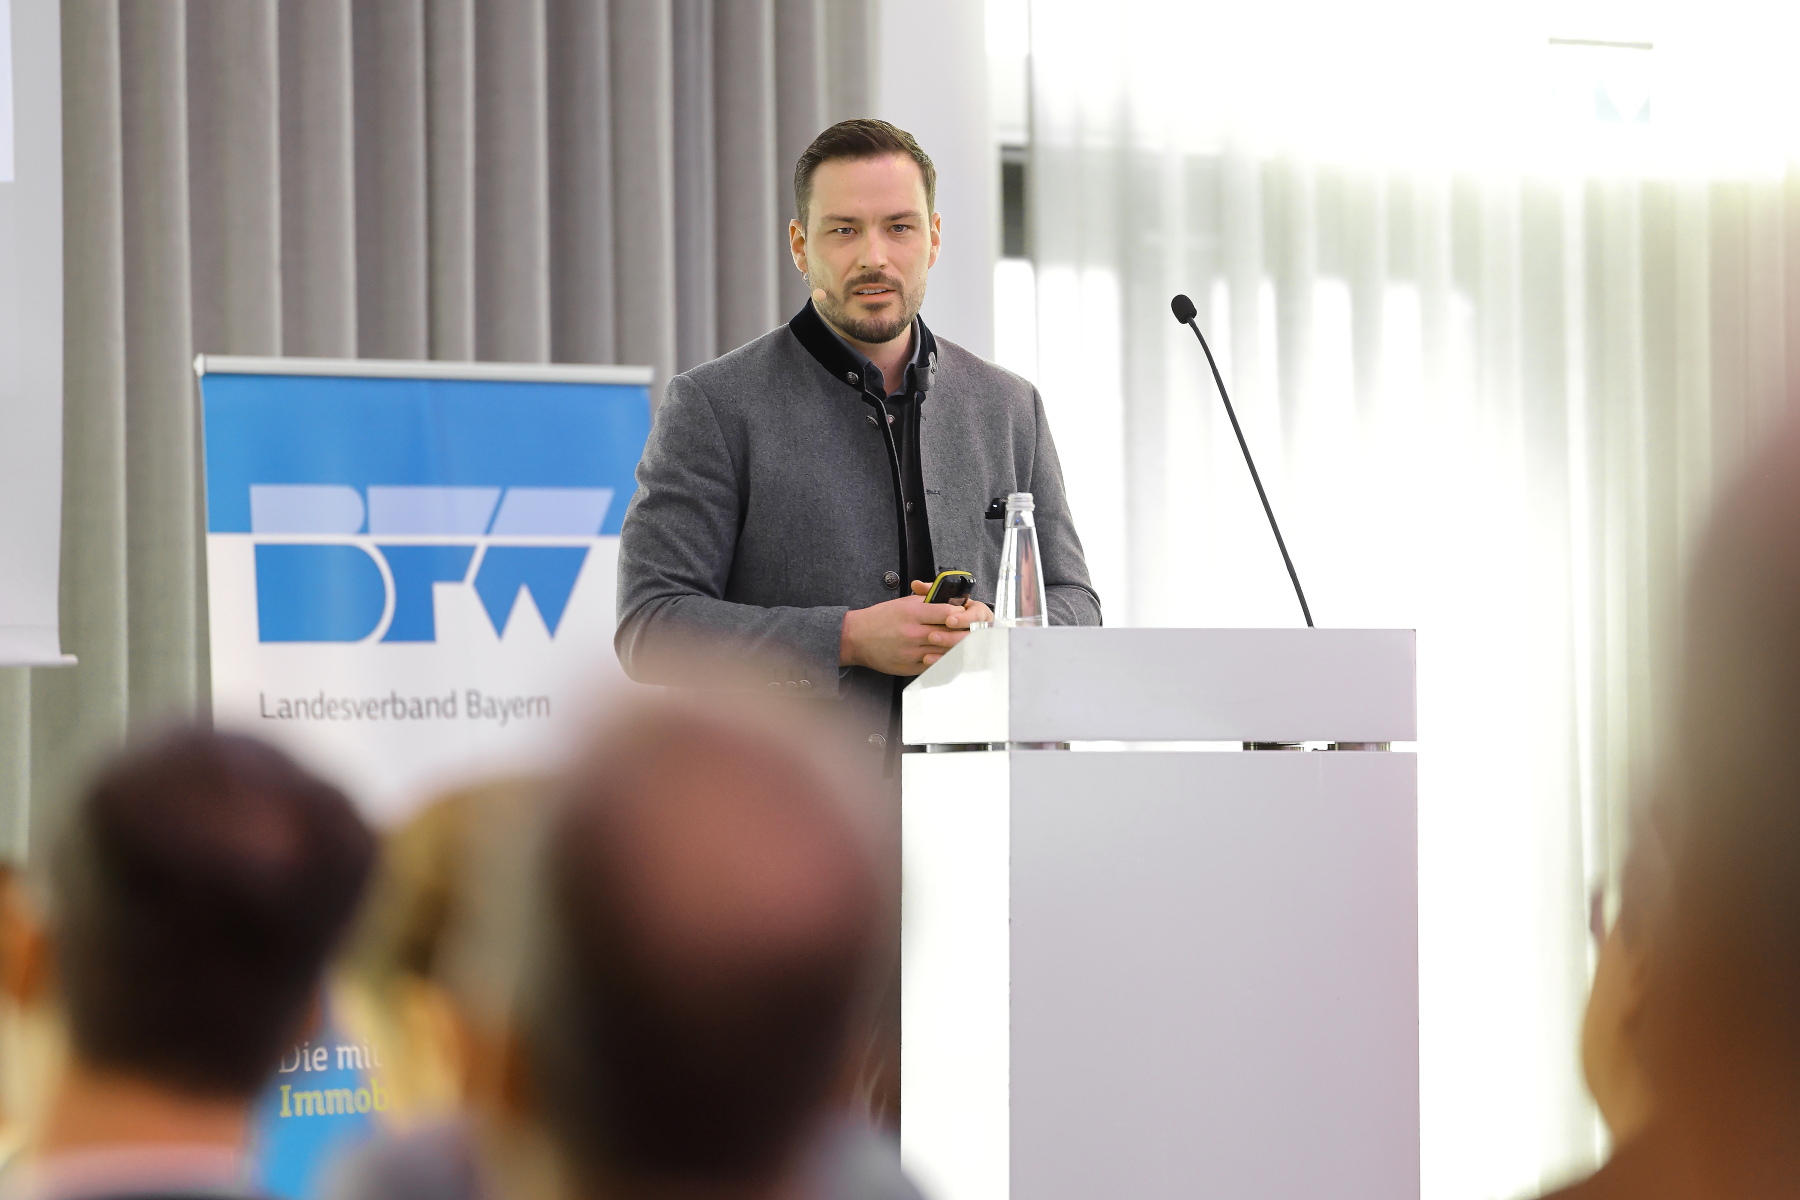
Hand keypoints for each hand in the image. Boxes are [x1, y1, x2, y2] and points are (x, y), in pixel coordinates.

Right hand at [840, 588, 984, 675]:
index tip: (966, 614)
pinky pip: (934, 666)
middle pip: (950, 634)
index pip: (947, 613)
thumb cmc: (880, 618)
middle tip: (973, 631)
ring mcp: (912, 652)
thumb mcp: (903, 603)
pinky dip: (945, 661)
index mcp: (913, 613)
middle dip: (964, 632)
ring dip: (958, 649)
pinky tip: (951, 657)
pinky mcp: (909, 667)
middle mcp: (914, 633)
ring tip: (967, 645)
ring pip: (945, 652)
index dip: (961, 614)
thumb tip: (950, 601)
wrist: (856, 637)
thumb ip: (927, 602)